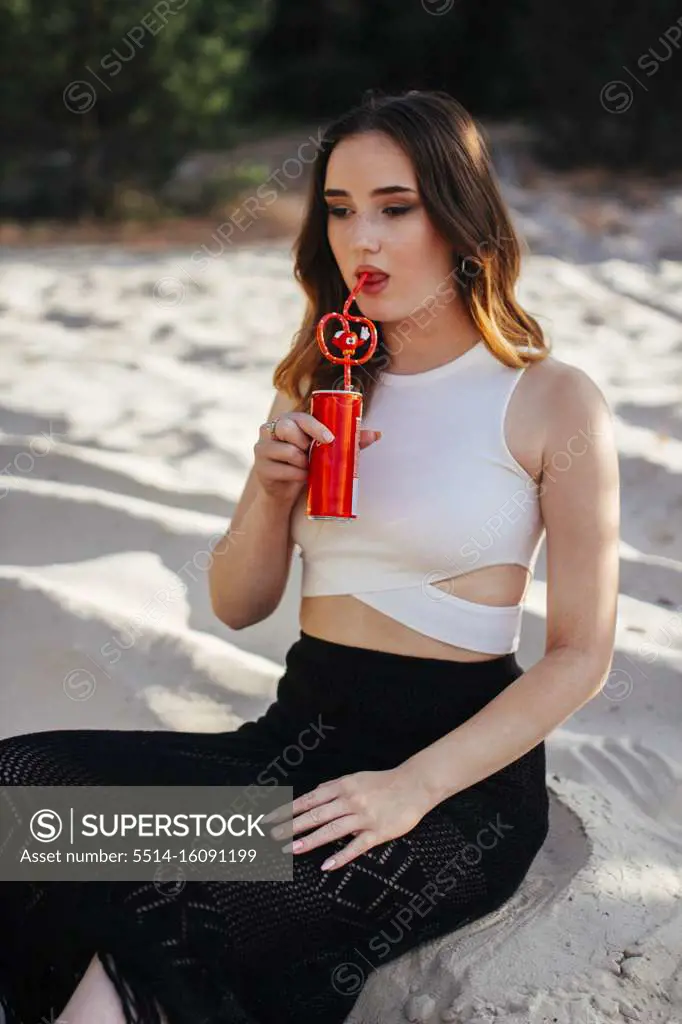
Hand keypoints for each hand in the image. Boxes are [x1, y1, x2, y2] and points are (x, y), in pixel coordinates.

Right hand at [253, 411, 381, 507]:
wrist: (284, 492)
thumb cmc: (306, 464)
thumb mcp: (325, 452)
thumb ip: (349, 442)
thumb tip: (377, 434)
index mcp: (289, 420)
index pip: (300, 417)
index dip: (315, 426)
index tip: (330, 439)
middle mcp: (271, 430)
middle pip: (288, 429)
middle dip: (305, 444)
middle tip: (313, 455)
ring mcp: (262, 448)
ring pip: (287, 451)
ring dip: (302, 463)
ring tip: (308, 467)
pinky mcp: (260, 467)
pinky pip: (282, 470)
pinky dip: (296, 475)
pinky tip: (301, 477)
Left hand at [262, 766, 431, 871]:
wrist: (414, 785)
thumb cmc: (382, 782)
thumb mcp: (355, 778)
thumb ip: (333, 787)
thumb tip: (313, 794)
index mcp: (342, 786)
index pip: (308, 800)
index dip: (287, 810)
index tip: (269, 818)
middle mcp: (349, 800)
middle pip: (315, 815)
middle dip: (292, 826)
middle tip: (272, 836)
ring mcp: (363, 817)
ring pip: (331, 830)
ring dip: (310, 840)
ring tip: (291, 850)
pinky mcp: (377, 832)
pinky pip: (356, 846)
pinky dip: (341, 856)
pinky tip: (326, 865)